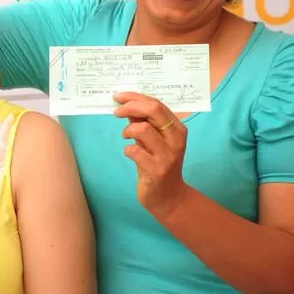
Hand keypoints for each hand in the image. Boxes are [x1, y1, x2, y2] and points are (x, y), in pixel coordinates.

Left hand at [114, 92, 187, 217]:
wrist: (169, 197)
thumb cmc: (159, 164)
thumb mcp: (153, 141)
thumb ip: (143, 123)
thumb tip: (126, 105)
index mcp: (177, 128)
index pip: (156, 103)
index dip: (135, 97)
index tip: (119, 97)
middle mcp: (176, 139)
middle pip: (153, 110)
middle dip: (131, 106)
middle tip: (117, 111)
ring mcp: (167, 155)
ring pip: (143, 129)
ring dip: (128, 130)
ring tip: (126, 137)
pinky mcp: (157, 170)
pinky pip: (134, 151)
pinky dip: (127, 150)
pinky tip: (130, 153)